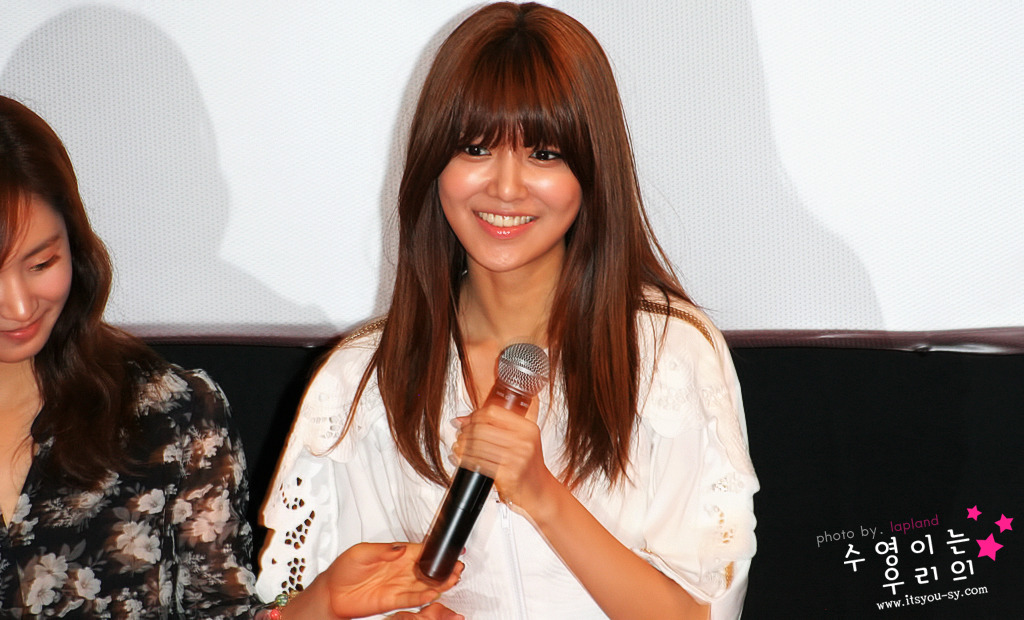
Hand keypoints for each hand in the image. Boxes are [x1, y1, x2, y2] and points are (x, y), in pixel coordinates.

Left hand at [286, 542, 462, 618]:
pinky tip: (434, 593)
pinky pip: (413, 598)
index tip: (449, 549)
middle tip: (457, 567)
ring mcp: (399, 585)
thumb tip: (399, 547)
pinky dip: (424, 596)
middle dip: (444, 568)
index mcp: (395, 554)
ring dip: (439, 582)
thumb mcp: (361, 552)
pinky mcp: (394, 600)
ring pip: (424, 584)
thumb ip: (382, 550)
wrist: (332, 592)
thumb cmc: (344, 569)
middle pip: (428, 568)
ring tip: (452, 579)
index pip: (421, 551)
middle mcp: (401, 569)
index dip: (436, 551)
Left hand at [452, 403, 555, 512]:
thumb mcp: (520, 441)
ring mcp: (518, 458)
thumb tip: (462, 419)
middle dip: (465, 432)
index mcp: (528, 428)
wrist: (540, 492)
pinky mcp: (509, 474)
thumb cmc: (527, 466)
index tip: (467, 422)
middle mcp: (525, 441)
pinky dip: (465, 461)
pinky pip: (479, 463)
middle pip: (482, 428)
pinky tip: (460, 459)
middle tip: (459, 435)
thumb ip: (496, 427)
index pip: (493, 412)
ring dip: (462, 446)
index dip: (475, 415)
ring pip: (478, 446)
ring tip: (458, 447)